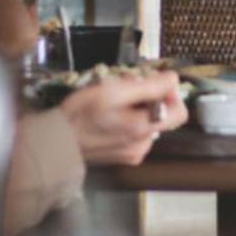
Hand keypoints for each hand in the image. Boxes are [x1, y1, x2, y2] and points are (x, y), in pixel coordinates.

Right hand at [61, 71, 187, 165]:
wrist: (56, 142)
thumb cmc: (79, 116)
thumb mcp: (112, 92)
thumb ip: (147, 86)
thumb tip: (172, 79)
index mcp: (143, 129)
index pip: (180, 111)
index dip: (171, 94)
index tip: (155, 83)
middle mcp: (143, 145)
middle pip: (162, 114)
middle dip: (148, 97)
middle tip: (125, 86)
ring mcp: (133, 152)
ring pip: (147, 122)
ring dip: (136, 107)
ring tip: (113, 99)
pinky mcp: (124, 155)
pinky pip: (135, 132)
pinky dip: (127, 119)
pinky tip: (109, 114)